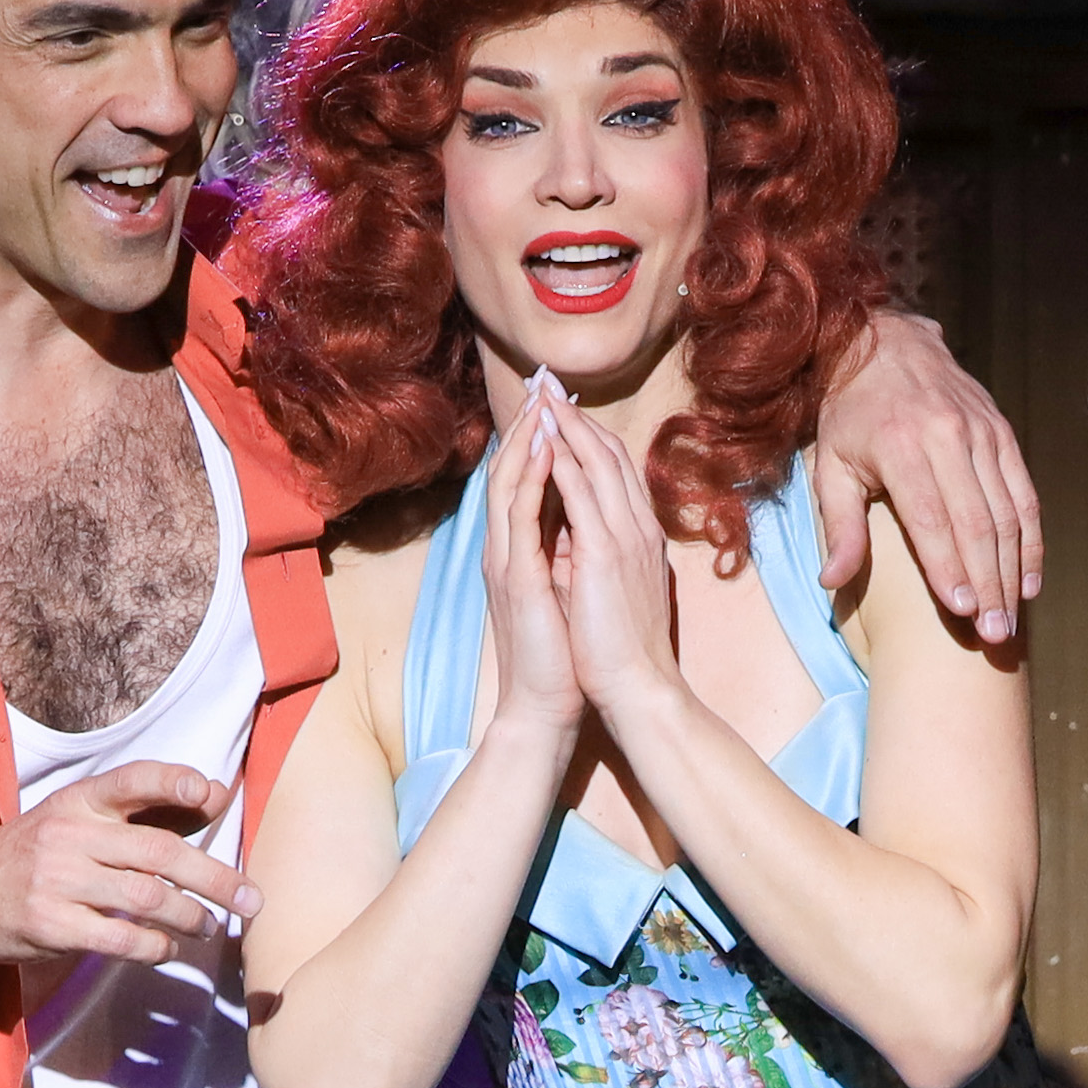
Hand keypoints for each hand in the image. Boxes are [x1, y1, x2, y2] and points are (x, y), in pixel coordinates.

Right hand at [0, 759, 257, 976]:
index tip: (211, 795)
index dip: (174, 784)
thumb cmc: (31, 857)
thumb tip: (215, 794)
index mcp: (77, 800)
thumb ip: (138, 810)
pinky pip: (120, 938)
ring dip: (189, 917)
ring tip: (208, 927)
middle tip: (251, 899)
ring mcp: (58, 881)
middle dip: (214, 878)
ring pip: (146, 897)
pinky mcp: (52, 925)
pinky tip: (168, 949)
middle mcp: (69, 834)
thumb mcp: (73, 819)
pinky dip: (155, 947)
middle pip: (158, 851)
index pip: (133, 779)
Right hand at [480, 381, 583, 746]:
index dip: (540, 439)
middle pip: (512, 469)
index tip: (558, 402)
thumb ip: (565, 551)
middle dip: (529, 425)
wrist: (546, 706)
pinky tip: (542, 447)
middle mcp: (508, 549)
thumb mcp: (565, 589)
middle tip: (543, 381)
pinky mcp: (515, 577)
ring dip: (525, 437)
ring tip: (541, 399)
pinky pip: (519, 515)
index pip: (528, 480)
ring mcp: (507, 561)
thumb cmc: (561, 656)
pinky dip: (529, 476)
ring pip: (509, 482)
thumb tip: (581, 521)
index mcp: (522, 550)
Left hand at [535, 391, 676, 724]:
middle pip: (608, 454)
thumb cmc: (619, 653)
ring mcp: (625, 537)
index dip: (586, 438)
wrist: (639, 690)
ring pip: (598, 462)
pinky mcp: (606, 554)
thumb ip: (593, 557)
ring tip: (542, 393)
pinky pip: (584, 492)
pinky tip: (546, 437)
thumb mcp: (607, 592)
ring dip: (568, 424)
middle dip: (575, 417)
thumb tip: (570, 535)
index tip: (560, 411)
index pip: (613, 473)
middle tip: (547, 383)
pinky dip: (566, 459)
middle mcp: (637, 529)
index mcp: (637, 539)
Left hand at [811, 312, 1041, 641]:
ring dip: (1011, 571)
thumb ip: (838, 525)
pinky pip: (1023, 493)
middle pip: (976, 523)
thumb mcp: (830, 465)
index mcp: (900, 445)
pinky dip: (1031, 539)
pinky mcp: (1001, 432)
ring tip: (1010, 620)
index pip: (931, 518)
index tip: (962, 612)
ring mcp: (980, 432)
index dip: (949, 567)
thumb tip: (832, 582)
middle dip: (987, 584)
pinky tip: (1029, 581)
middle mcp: (947, 436)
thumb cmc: (849, 416)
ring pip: (1005, 512)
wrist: (884, 341)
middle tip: (993, 635)